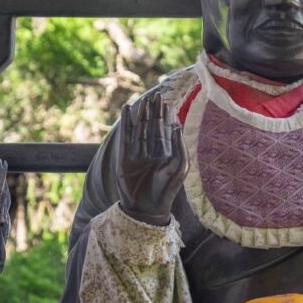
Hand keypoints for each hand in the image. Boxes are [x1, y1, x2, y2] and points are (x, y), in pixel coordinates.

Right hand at [115, 91, 187, 224]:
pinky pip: (125, 136)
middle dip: (154, 112)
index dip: (165, 116)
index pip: (164, 130)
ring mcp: (136, 154)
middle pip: (152, 127)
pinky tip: (127, 110)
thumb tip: (177, 125)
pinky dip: (126, 122)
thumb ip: (179, 145)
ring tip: (142, 100)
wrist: (147, 207)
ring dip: (141, 115)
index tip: (166, 102)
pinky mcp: (124, 157)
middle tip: (156, 95)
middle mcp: (150, 153)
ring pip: (139, 129)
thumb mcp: (179, 165)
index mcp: (165, 154)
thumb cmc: (167, 188)